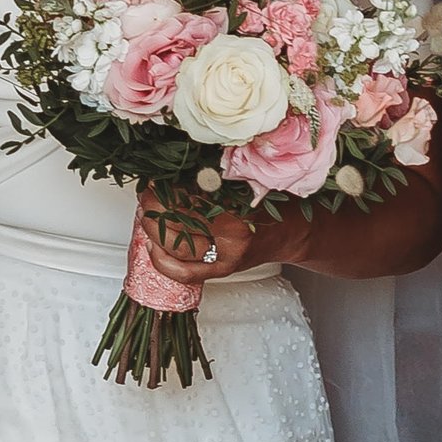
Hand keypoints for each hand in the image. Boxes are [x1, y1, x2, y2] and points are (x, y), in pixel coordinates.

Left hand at [136, 190, 314, 281]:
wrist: (294, 231)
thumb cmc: (272, 202)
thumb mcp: (248, 181)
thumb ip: (216, 177)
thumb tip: (175, 168)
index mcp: (240, 206)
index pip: (192, 196)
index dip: (168, 186)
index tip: (156, 176)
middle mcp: (233, 235)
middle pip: (181, 220)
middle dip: (156, 205)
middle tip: (146, 194)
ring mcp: (227, 256)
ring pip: (178, 246)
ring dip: (153, 229)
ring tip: (146, 213)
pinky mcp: (222, 271)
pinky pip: (184, 273)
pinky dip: (161, 261)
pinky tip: (151, 247)